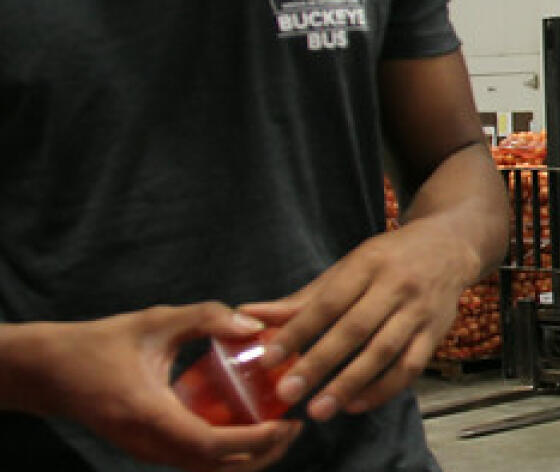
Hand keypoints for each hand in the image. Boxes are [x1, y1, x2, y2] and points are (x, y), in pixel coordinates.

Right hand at [15, 305, 301, 470]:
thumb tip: (255, 323)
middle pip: (219, 468)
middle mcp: (150, 444)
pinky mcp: (149, 450)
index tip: (289, 422)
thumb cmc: (100, 344)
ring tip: (279, 428)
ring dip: (248, 457)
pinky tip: (248, 425)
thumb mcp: (154, 321)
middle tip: (295, 425)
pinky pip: (195, 461)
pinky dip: (227, 452)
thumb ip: (206, 317)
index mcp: (152, 416)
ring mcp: (148, 452)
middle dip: (264, 453)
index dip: (257, 441)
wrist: (50, 372)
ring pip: (208, 470)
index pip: (214, 446)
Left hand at [243, 219, 482, 420]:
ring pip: (383, 352)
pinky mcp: (436, 332)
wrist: (450, 246)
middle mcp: (396, 286)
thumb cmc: (389, 259)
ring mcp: (419, 311)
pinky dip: (383, 389)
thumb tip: (250, 315)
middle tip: (289, 393)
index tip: (268, 359)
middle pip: (354, 330)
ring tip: (319, 409)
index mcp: (368, 264)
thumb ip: (303, 297)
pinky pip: (410, 366)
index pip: (328, 302)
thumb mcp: (348, 267)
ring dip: (350, 384)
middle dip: (319, 364)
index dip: (298, 332)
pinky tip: (357, 404)